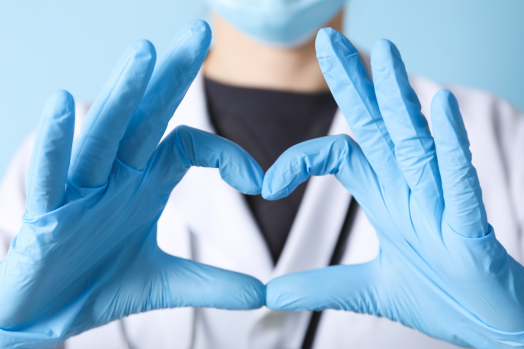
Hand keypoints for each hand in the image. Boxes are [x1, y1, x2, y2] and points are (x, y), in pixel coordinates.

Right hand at [0, 21, 264, 348]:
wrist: (46, 316)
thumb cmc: (97, 285)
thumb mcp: (163, 283)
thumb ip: (211, 284)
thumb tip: (263, 295)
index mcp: (145, 184)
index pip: (190, 145)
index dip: (229, 154)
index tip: (261, 182)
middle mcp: (116, 176)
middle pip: (147, 116)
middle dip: (173, 74)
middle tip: (202, 30)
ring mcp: (81, 190)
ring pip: (103, 133)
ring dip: (123, 93)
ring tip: (144, 52)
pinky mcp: (47, 213)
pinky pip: (52, 171)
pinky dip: (58, 140)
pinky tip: (65, 103)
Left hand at [264, 28, 523, 347]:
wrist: (489, 327)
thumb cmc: (441, 297)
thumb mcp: (368, 290)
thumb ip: (321, 286)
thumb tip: (271, 293)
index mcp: (386, 198)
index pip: (341, 154)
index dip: (301, 159)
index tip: (268, 186)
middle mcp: (410, 190)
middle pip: (377, 126)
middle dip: (355, 83)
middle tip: (330, 41)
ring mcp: (440, 203)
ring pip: (416, 139)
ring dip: (400, 97)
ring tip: (384, 53)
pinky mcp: (469, 226)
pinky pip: (458, 178)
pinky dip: (449, 145)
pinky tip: (440, 107)